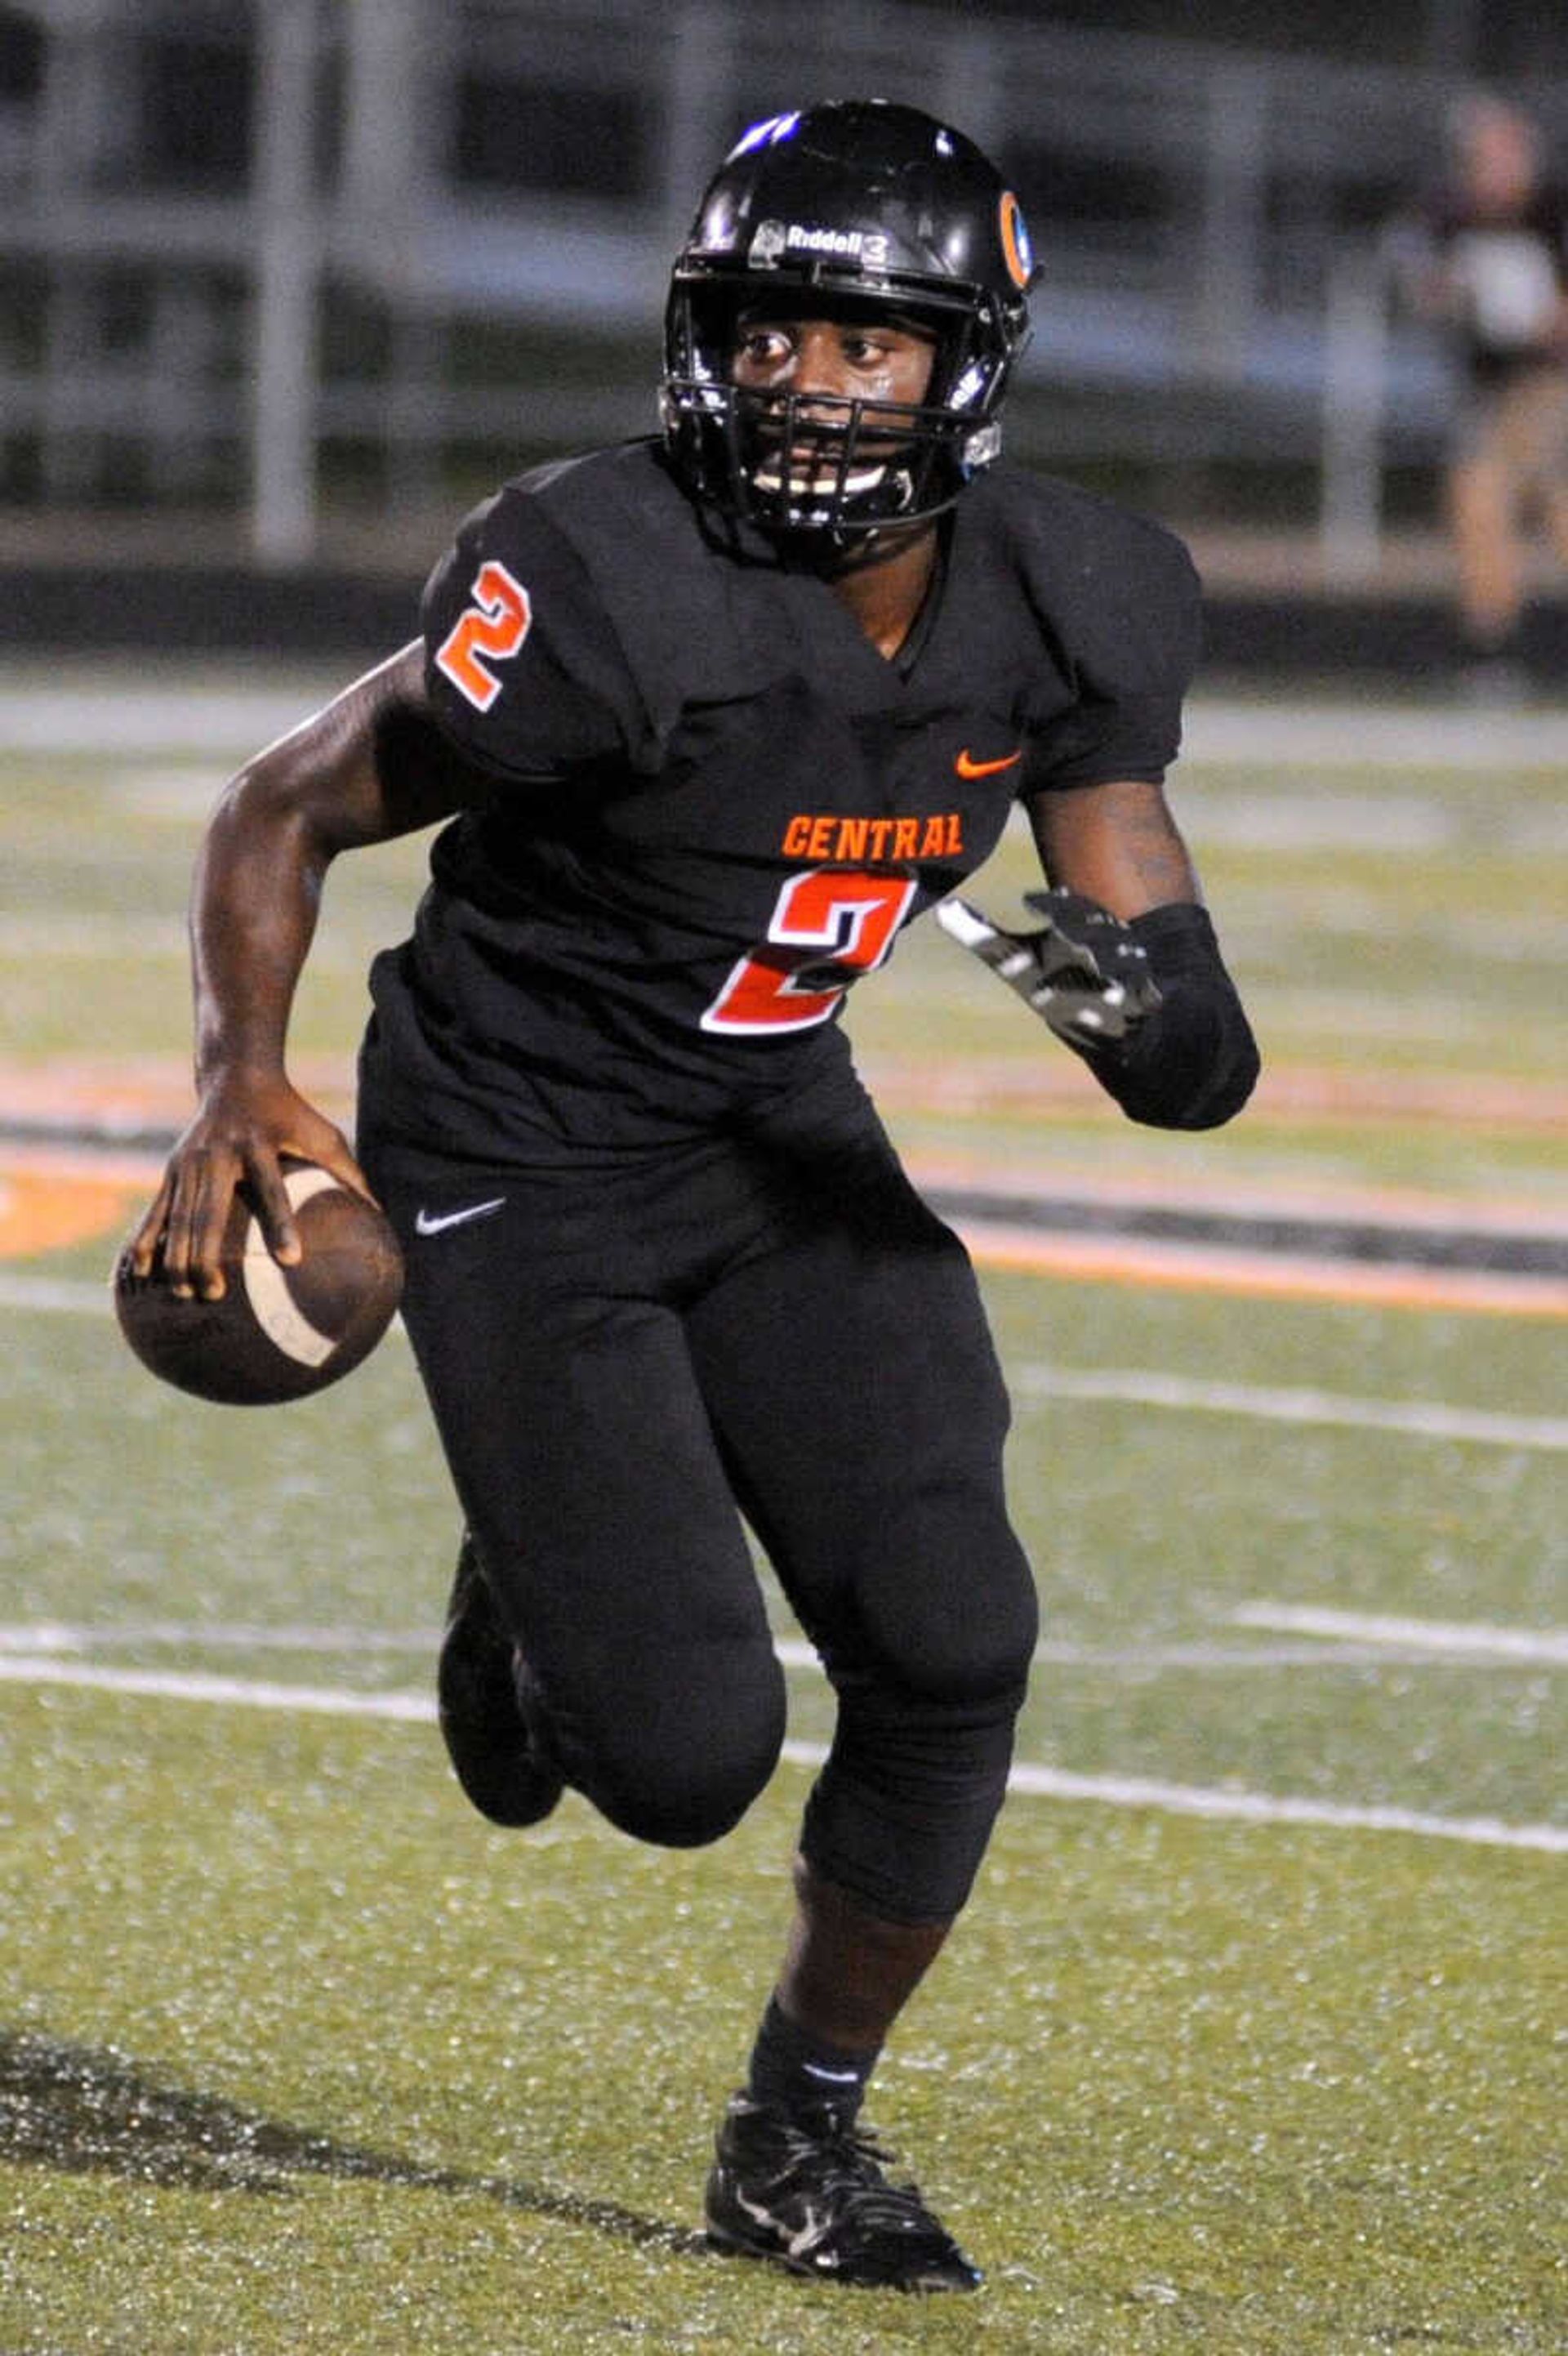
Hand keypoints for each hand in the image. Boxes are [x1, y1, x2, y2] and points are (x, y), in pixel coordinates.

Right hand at [126, 1073, 370, 1300]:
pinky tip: (139, 1272)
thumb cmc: (290, 1113)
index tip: (291, 1260)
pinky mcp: (172, 1168)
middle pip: (209, 1211)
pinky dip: (146, 1240)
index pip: (271, 1189)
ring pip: (179, 1216)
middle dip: (207, 1254)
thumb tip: (381, 1218)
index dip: (281, 1224)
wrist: (235, 1076)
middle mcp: (219, 1153)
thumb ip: (349, 1173)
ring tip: (185, 1295)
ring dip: (177, 1257)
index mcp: (259, 1144)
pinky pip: (157, 1210)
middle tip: (215, 1294)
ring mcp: (190, 1161)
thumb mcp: (323, 1134)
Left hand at [935, 886, 1160, 1049]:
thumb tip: (942, 909)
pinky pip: (1148, 995)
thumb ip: (980, 934)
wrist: (1102, 1022)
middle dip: (1081, 928)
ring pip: (1124, 960)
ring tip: (1099, 965)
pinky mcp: (1141, 1003)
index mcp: (1070, 929)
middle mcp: (1099, 946)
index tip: (1028, 901)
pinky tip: (1139, 996)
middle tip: (1064, 933)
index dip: (1049, 904)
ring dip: (1112, 962)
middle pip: (1095, 929)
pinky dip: (1143, 995)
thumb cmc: (1051, 982)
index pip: (1063, 908)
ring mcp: (1123, 974)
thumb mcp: (1013, 961)